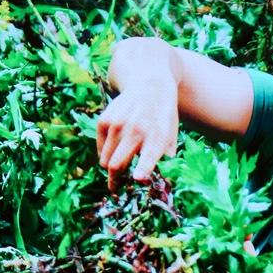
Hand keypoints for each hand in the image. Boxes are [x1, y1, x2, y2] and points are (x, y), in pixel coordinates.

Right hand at [97, 76, 178, 192]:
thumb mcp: (171, 134)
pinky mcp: (105, 120)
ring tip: (117, 170)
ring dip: (110, 169)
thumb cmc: (162, 116)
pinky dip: (106, 153)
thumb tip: (159, 179)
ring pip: (106, 160)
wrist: (150, 85)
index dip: (142, 168)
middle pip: (117, 164)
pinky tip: (115, 149)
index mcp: (157, 135)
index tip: (137, 178)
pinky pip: (101, 149)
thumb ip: (166, 156)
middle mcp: (136, 129)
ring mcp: (117, 124)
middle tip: (116, 187)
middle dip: (115, 181)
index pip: (149, 154)